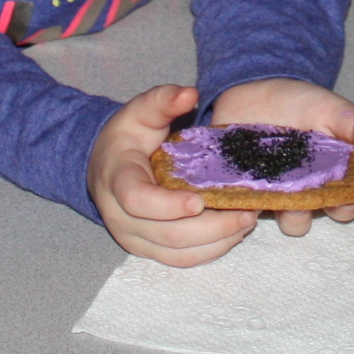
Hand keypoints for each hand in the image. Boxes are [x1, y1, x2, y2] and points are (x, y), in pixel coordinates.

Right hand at [89, 84, 257, 266]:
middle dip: (211, 227)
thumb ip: (162, 100)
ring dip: (217, 242)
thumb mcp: (140, 112)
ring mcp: (134, 238)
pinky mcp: (149, 250)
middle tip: (246, 212)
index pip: (136, 200)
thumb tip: (189, 93)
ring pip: (178, 253)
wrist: (106, 165)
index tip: (199, 201)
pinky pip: (182, 259)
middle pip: (167, 234)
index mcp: (116, 179)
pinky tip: (234, 233)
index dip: (167, 205)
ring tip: (246, 221)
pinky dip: (211, 251)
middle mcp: (120, 216)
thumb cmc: (127, 137)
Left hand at [208, 75, 353, 237]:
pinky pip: (245, 211)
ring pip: (282, 220)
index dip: (347, 205)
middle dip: (306, 214)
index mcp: (331, 177)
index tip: (342, 196)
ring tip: (268, 196)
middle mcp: (304, 192)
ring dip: (279, 212)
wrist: (253, 88)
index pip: (347, 205)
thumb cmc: (299, 101)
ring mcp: (274, 194)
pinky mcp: (245, 191)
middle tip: (300, 198)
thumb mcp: (330, 108)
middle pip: (312, 219)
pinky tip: (243, 197)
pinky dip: (244, 209)